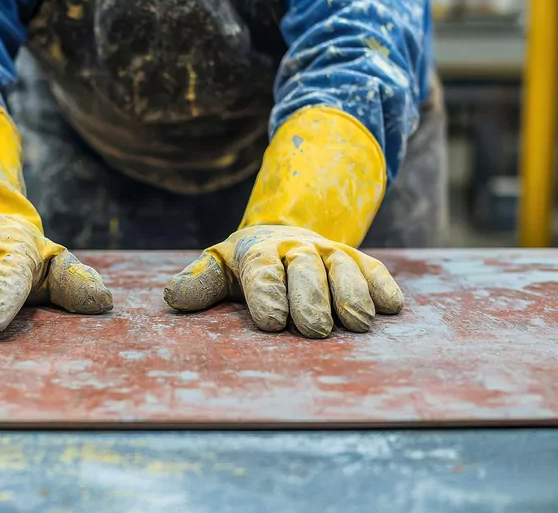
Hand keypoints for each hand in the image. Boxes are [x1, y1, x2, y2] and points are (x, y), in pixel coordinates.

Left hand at [164, 225, 402, 337]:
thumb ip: (200, 283)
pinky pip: (373, 269)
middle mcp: (297, 249)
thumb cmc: (245, 265)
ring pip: (343, 268)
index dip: (267, 294)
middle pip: (305, 269)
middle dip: (311, 298)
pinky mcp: (358, 261)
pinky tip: (393, 306)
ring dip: (352, 294)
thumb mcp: (220, 268)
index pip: (262, 270)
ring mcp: (330, 253)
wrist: (282, 236)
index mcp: (259, 252)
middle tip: (316, 330)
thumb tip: (173, 298)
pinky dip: (383, 285)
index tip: (272, 323)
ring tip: (358, 324)